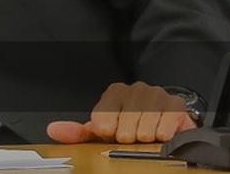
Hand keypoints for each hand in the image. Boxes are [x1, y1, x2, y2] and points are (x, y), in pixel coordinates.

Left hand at [47, 81, 196, 143]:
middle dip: (128, 140)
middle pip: (124, 129)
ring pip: (144, 131)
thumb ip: (78, 132)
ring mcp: (156, 95)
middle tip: (132, 138)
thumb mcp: (103, 133)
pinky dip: (161, 139)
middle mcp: (135, 89)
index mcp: (114, 93)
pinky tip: (160, 134)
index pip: (102, 121)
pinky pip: (164, 130)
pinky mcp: (175, 105)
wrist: (166, 125)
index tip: (113, 134)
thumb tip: (53, 130)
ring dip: (145, 141)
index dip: (108, 134)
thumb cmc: (131, 128)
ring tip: (146, 136)